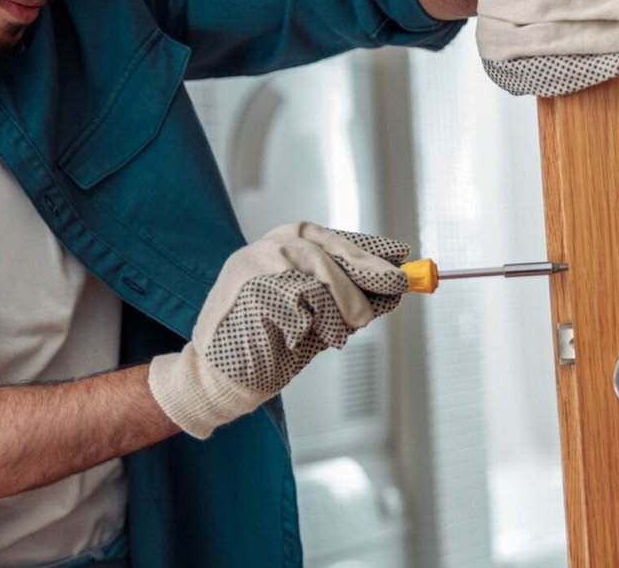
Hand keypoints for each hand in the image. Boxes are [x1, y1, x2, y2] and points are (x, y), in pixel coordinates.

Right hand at [147, 222, 409, 438]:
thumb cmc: (269, 348)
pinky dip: (317, 325)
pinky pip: (307, 302)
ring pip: (323, 277)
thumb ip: (347, 300)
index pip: (331, 239)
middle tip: (396, 287)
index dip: (368, 247)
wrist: (218, 380)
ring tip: (336, 335)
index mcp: (277, 248)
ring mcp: (258, 265)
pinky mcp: (255, 289)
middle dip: (368, 272)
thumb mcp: (317, 319)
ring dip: (342, 310)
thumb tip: (392, 288)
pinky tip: (301, 339)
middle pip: (331, 252)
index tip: (400, 252)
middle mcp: (266, 248)